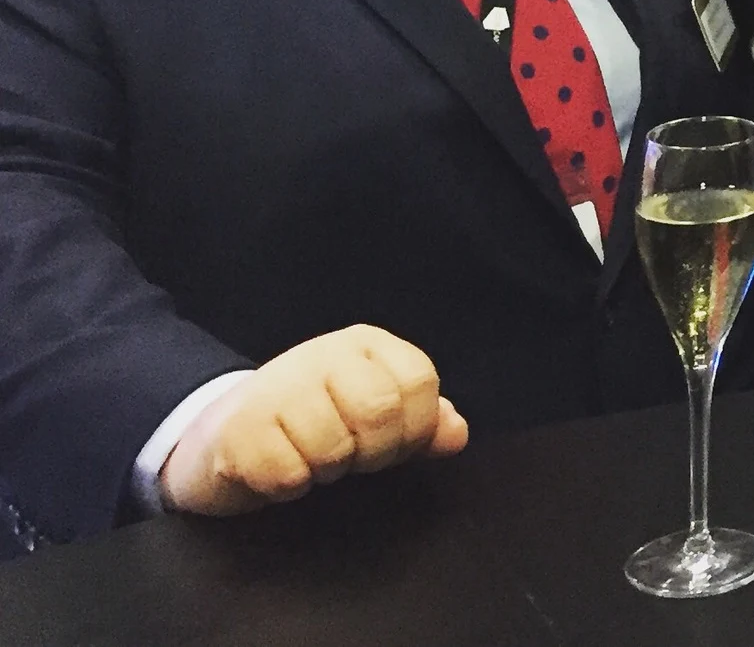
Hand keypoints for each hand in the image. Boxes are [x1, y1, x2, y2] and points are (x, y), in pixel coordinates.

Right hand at [159, 326, 466, 515]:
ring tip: (307, 458)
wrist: (218, 433)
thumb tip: (457, 434)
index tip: (390, 445)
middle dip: (372, 453)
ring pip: (332, 449)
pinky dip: (287, 486)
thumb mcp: (371, 416)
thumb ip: (421, 423)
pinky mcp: (238, 427)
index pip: (419, 382)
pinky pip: (287, 475)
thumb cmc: (311, 424)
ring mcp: (277, 385)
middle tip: (348, 457)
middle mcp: (323, 353)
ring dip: (325, 472)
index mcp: (366, 344)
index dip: (414, 428)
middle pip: (379, 412)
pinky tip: (275, 469)